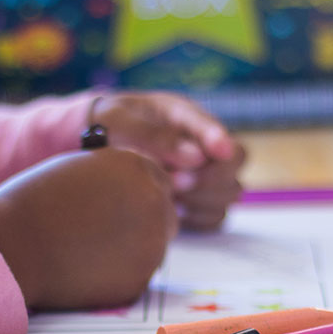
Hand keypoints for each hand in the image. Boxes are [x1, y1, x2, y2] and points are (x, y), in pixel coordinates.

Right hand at [0, 148, 176, 309]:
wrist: (13, 244)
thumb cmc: (33, 203)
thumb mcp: (80, 170)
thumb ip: (112, 178)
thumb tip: (130, 193)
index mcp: (136, 166)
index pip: (157, 178)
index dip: (139, 193)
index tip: (126, 204)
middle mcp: (153, 200)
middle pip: (165, 211)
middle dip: (144, 220)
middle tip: (112, 232)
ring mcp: (152, 242)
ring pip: (155, 245)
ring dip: (133, 247)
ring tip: (90, 248)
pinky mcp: (141, 278)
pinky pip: (138, 274)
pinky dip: (119, 274)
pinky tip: (87, 268)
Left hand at [92, 92, 245, 230]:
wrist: (95, 143)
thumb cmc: (108, 125)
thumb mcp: (119, 120)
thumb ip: (153, 135)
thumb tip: (195, 157)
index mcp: (184, 115)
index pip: (214, 127)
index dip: (219, 141)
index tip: (220, 151)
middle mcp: (202, 143)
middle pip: (236, 161)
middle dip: (210, 176)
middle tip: (175, 182)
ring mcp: (205, 173)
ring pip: (231, 191)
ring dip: (203, 198)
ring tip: (169, 194)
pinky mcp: (199, 201)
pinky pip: (217, 216)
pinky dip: (200, 218)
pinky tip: (174, 211)